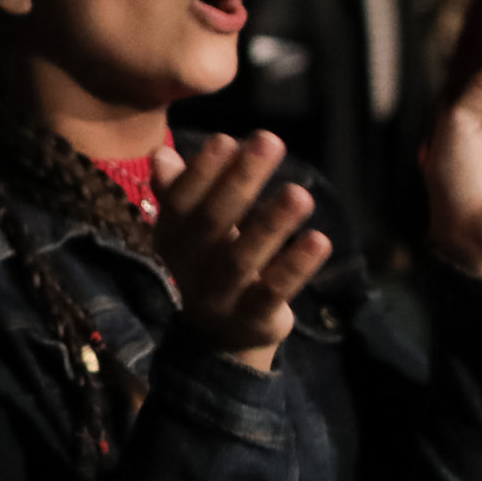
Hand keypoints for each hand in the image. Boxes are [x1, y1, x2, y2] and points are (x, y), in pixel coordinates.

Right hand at [150, 132, 331, 371]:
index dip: (202, 172)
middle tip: (270, 141)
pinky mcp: (253, 319)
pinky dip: (296, 266)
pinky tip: (319, 240)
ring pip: (243, 258)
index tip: (227, 139)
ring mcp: (220, 296)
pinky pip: (274, 291)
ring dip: (271, 224)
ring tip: (299, 193)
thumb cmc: (210, 264)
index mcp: (171, 238)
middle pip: (213, 221)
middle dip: (241, 180)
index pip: (181, 201)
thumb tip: (162, 153)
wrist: (219, 340)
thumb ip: (181, 191)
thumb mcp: (191, 230)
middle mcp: (190, 267)